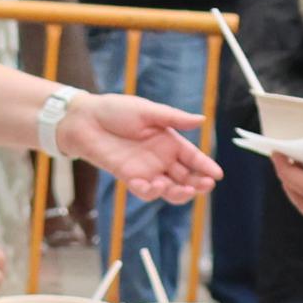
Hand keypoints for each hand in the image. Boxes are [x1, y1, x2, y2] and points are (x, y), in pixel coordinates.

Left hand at [59, 93, 221, 203]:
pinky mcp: (128, 177)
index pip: (193, 158)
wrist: (85, 120)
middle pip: (185, 178)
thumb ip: (173, 118)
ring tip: (180, 188)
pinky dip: (150, 192)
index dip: (205, 167)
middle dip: (197, 184)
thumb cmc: (115, 110)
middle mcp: (161, 158)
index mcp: (169, 141)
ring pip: (168, 189)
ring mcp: (146, 170)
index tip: (217, 175)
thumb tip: (201, 120)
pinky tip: (151, 185)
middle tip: (204, 186)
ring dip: (177, 192)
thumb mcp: (148, 111)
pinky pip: (144, 191)